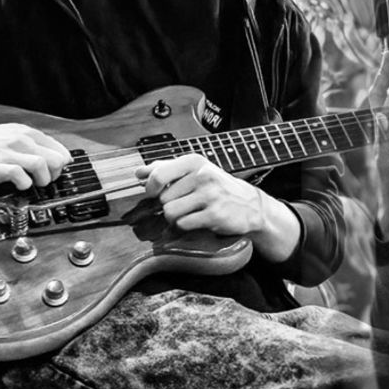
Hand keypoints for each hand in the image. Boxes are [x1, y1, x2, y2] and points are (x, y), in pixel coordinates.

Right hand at [0, 116, 71, 188]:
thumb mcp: (13, 134)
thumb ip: (34, 143)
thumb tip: (56, 157)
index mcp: (27, 133)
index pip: (59, 149)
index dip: (61, 164)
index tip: (56, 171)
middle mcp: (21, 141)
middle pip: (55, 158)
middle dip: (55, 174)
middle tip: (46, 180)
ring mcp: (8, 154)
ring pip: (41, 165)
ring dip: (43, 179)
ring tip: (35, 183)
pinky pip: (19, 176)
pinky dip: (24, 184)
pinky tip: (19, 185)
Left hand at [135, 153, 300, 262]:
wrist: (250, 205)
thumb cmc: (217, 187)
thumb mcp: (194, 171)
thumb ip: (165, 168)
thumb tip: (138, 172)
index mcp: (194, 162)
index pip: (158, 174)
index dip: (150, 188)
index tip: (155, 193)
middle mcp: (202, 175)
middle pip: (162, 198)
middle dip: (168, 205)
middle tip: (184, 204)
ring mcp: (209, 195)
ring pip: (170, 212)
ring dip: (175, 217)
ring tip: (190, 213)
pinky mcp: (214, 214)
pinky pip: (183, 224)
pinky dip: (186, 226)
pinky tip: (198, 220)